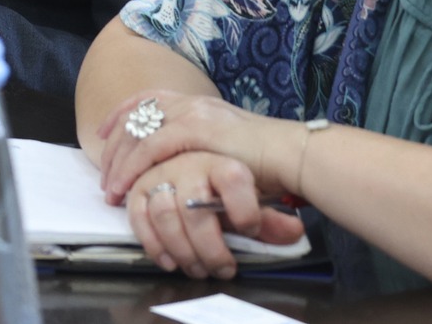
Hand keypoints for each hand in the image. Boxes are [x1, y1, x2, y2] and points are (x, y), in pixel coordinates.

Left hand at [96, 89, 295, 203]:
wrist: (293, 155)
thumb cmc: (267, 162)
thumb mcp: (226, 149)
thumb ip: (202, 151)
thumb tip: (183, 168)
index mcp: (199, 103)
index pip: (148, 99)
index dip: (120, 115)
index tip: (102, 135)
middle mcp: (193, 102)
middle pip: (136, 114)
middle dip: (113, 145)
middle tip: (103, 175)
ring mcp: (194, 112)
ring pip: (139, 132)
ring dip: (119, 162)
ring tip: (111, 190)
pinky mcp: (197, 129)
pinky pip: (151, 146)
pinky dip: (133, 167)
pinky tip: (125, 186)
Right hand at [123, 150, 301, 279]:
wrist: (201, 162)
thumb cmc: (230, 188)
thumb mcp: (253, 201)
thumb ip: (271, 219)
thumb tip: (293, 231)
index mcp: (223, 162)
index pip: (233, 178)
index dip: (243, 209)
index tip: (249, 228)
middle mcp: (189, 162)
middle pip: (195, 208)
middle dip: (209, 248)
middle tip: (222, 268)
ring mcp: (162, 172)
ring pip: (165, 213)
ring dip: (181, 249)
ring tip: (196, 268)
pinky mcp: (141, 187)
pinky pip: (138, 215)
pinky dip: (152, 242)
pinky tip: (169, 261)